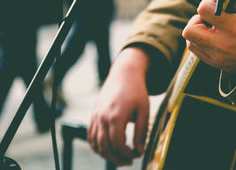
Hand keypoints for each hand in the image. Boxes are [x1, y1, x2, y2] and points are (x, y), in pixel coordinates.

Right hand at [88, 47, 149, 165]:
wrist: (124, 74)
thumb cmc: (136, 91)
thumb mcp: (144, 110)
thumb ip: (141, 131)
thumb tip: (140, 150)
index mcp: (116, 116)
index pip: (117, 144)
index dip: (126, 154)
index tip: (136, 156)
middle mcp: (102, 118)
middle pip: (104, 147)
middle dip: (117, 158)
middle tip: (129, 161)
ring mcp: (95, 117)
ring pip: (96, 144)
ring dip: (107, 155)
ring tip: (121, 157)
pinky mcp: (93, 116)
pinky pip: (91, 136)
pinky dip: (97, 147)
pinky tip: (109, 150)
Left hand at [182, 0, 235, 74]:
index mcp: (233, 25)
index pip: (203, 9)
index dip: (207, 4)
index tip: (215, 6)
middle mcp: (223, 42)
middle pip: (190, 28)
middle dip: (198, 20)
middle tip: (209, 20)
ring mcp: (217, 55)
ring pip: (190, 40)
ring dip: (197, 32)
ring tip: (211, 30)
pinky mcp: (214, 63)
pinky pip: (195, 50)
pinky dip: (200, 43)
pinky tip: (212, 39)